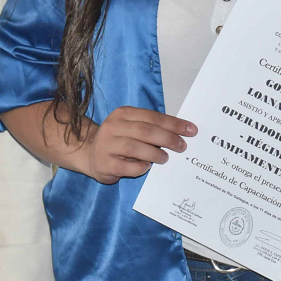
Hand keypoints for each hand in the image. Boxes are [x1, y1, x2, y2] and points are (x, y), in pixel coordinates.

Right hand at [77, 107, 195, 184]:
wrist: (90, 154)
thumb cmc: (118, 140)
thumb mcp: (132, 127)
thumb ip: (152, 127)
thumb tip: (180, 133)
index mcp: (123, 114)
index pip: (153, 117)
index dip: (174, 123)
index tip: (191, 130)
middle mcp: (113, 126)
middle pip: (146, 131)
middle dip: (168, 138)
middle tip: (182, 146)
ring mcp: (106, 145)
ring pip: (136, 148)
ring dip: (155, 154)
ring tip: (166, 158)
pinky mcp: (104, 164)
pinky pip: (127, 166)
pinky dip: (140, 167)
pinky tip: (147, 167)